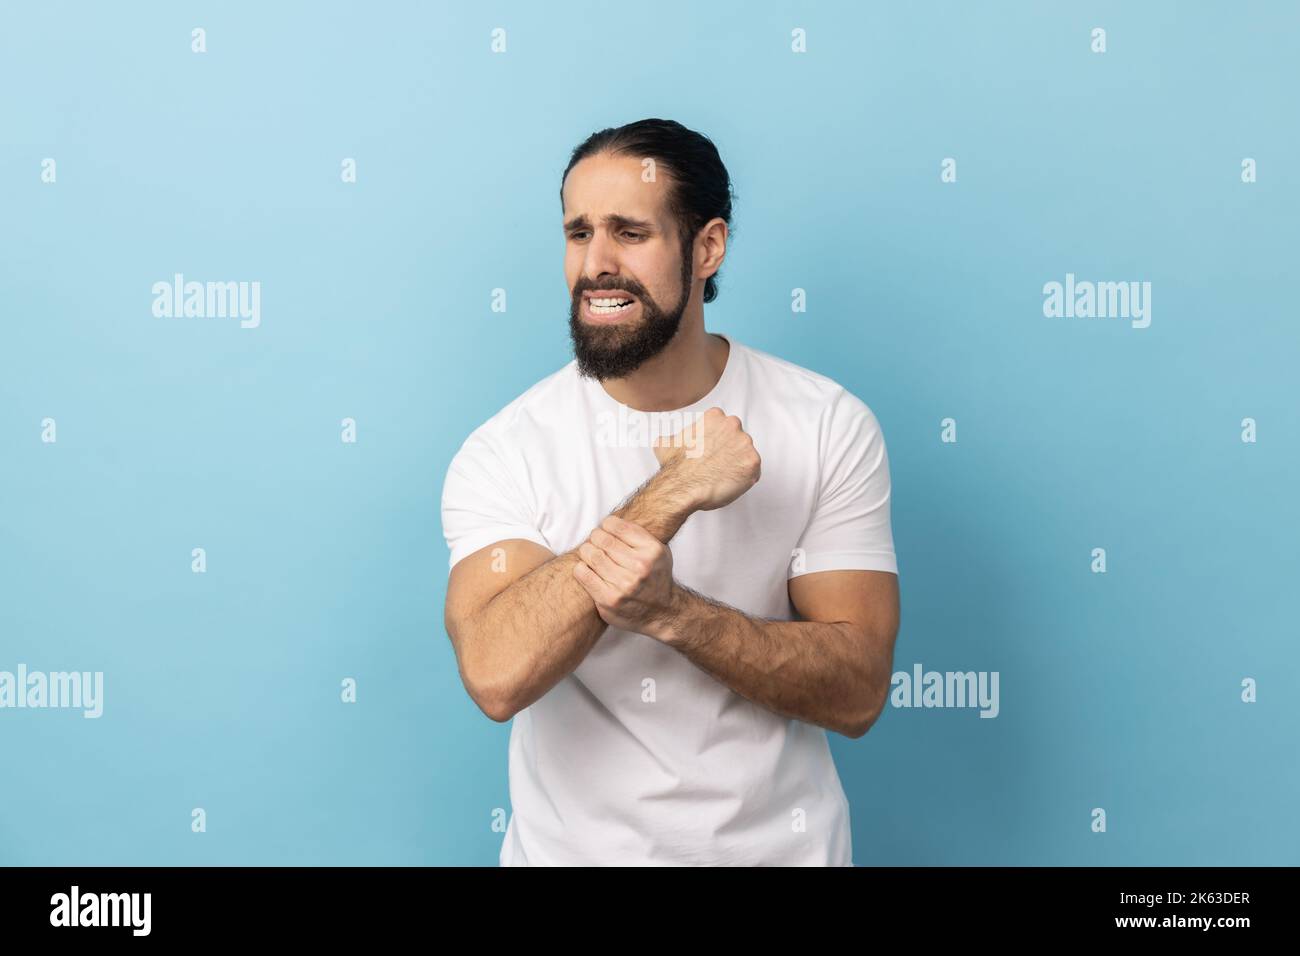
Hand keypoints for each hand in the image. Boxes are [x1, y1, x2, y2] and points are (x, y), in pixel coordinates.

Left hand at [573, 515, 675, 635]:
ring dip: (587, 551)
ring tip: (590, 553)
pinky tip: (587, 568)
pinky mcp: (609, 600)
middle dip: (595, 537)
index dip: (606, 524)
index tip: (605, 528)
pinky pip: (584, 574)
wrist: (662, 612)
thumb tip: (609, 521)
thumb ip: (637, 535)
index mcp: (652, 551)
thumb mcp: (658, 551)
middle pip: (602, 539)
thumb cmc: (655, 577)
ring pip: (592, 555)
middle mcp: (640, 567)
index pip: (617, 526)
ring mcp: (624, 585)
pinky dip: (581, 567)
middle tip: (596, 540)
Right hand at [652, 406, 760, 510]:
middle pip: (738, 438)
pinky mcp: (753, 463)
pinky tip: (730, 483)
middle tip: (717, 464)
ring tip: (722, 476)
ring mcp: (745, 444)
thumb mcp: (665, 444)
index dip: (718, 440)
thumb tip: (670, 440)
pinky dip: (745, 479)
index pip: (724, 425)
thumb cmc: (676, 467)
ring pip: (746, 454)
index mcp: (715, 417)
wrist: (682, 487)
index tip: (712, 450)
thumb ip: (674, 437)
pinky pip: (754, 471)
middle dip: (730, 450)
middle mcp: (733, 425)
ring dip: (738, 464)